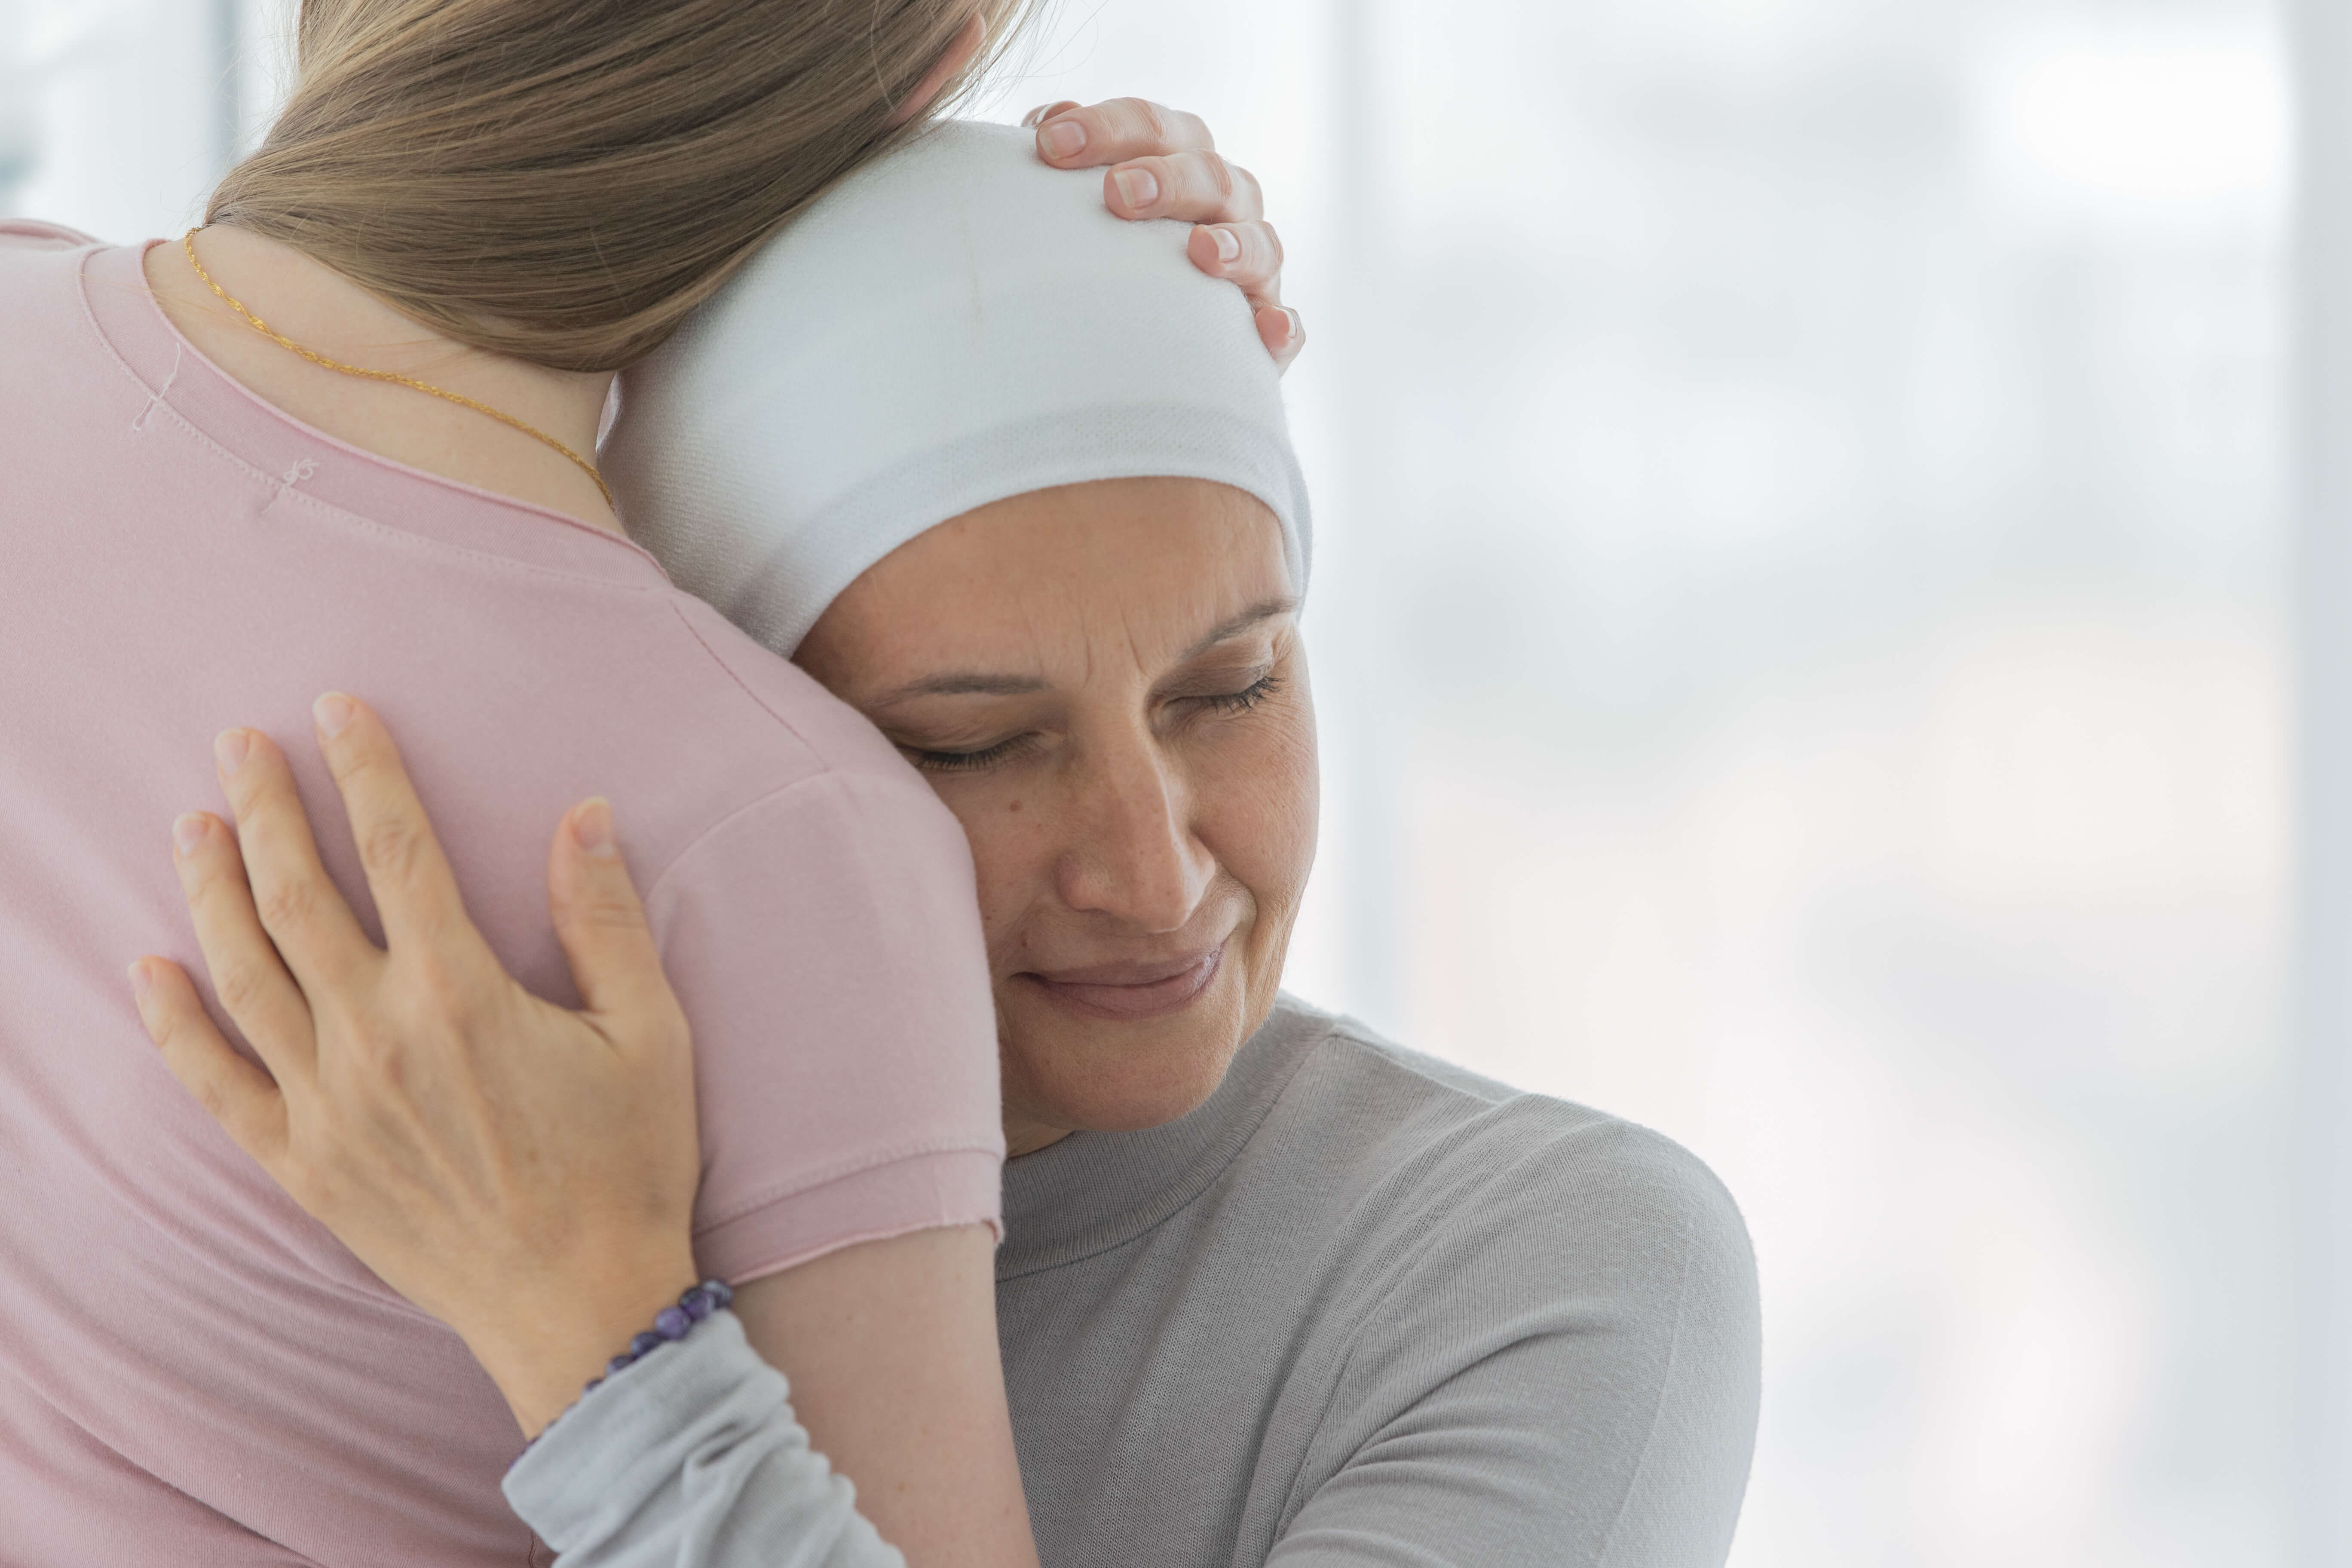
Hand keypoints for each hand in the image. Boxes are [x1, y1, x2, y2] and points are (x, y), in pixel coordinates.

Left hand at [126, 694, 701, 1437]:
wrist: (581, 1307)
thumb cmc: (627, 1165)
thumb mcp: (649, 1034)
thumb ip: (605, 920)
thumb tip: (583, 816)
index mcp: (461, 993)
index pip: (397, 849)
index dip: (365, 769)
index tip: (338, 710)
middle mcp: (378, 1038)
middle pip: (298, 894)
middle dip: (264, 807)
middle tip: (238, 745)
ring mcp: (329, 1104)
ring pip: (244, 972)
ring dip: (212, 889)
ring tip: (192, 825)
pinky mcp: (305, 1165)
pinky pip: (216, 1084)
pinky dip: (175, 1024)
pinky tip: (149, 971)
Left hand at [1027, 97, 1302, 371]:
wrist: (1119, 333)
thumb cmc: (1096, 245)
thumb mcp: (1075, 199)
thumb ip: (1067, 159)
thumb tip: (1052, 118)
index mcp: (1178, 158)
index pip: (1151, 128)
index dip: (1105, 128)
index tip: (1050, 144)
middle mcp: (1224, 203)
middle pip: (1212, 175)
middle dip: (1168, 180)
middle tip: (1116, 195)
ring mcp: (1252, 263)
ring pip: (1261, 242)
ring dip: (1235, 244)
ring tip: (1201, 253)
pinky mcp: (1263, 325)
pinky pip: (1286, 325)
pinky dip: (1283, 325)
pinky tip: (1269, 329)